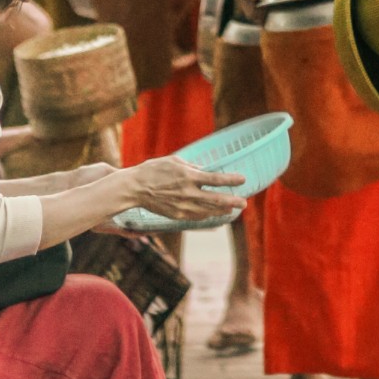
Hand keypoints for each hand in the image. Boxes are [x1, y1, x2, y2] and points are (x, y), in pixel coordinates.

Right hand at [119, 155, 245, 223]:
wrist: (134, 189)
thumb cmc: (153, 170)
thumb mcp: (174, 161)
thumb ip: (191, 167)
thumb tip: (204, 171)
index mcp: (188, 176)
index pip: (215, 179)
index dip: (231, 180)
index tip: (243, 179)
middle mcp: (188, 193)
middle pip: (216, 199)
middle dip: (232, 201)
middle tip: (244, 203)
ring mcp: (183, 206)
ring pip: (208, 211)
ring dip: (222, 210)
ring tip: (232, 209)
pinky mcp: (177, 215)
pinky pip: (197, 217)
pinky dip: (207, 215)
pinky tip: (214, 213)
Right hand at [236, 0, 280, 19]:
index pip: (251, 14)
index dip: (262, 16)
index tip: (273, 11)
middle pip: (251, 16)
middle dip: (262, 16)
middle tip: (275, 9)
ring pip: (253, 14)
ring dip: (262, 14)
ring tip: (273, 6)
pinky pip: (255, 10)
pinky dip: (262, 10)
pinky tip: (270, 5)